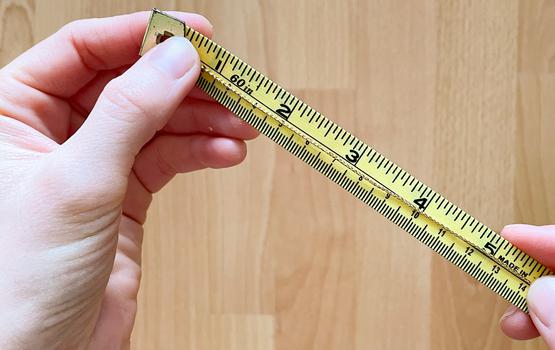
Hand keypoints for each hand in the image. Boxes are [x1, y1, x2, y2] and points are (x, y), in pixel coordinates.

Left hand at [0, 11, 257, 348]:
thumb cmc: (18, 282)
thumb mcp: (76, 183)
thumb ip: (128, 114)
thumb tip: (175, 58)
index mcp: (11, 112)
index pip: (82, 50)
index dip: (139, 37)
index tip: (192, 33)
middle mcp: (51, 132)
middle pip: (129, 83)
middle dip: (183, 83)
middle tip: (230, 81)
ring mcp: (92, 164)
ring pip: (156, 120)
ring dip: (202, 119)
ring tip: (242, 122)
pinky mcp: (124, 195)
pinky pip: (168, 157)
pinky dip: (201, 151)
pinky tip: (226, 151)